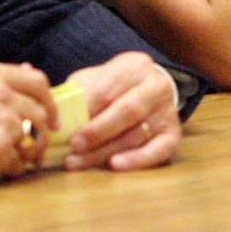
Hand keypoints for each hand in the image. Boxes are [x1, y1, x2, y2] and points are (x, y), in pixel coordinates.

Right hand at [0, 61, 54, 187]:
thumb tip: (29, 72)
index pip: (37, 81)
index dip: (48, 103)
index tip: (49, 119)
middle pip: (39, 114)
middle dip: (40, 135)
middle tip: (33, 150)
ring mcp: (0, 119)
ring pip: (33, 139)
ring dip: (26, 154)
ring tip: (10, 162)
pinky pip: (18, 163)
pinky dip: (10, 170)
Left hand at [61, 51, 180, 170]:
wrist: (151, 92)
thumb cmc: (115, 87)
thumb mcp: (96, 79)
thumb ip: (79, 92)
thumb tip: (57, 114)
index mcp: (135, 66)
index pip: (109, 87)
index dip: (86, 108)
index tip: (65, 124)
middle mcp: (157, 86)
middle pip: (127, 111)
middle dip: (97, 131)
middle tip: (74, 145)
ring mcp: (168, 111)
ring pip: (136, 135)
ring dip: (104, 152)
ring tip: (77, 161)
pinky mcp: (173, 135)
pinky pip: (158, 151)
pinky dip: (136, 160)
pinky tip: (114, 165)